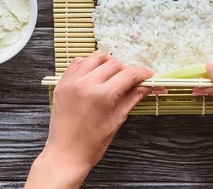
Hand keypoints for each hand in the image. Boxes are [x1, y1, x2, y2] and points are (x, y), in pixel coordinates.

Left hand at [26, 52, 153, 188]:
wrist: (65, 154)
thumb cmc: (92, 143)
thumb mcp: (117, 119)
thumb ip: (134, 97)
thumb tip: (150, 86)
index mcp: (102, 95)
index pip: (128, 74)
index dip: (142, 73)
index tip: (148, 76)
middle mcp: (86, 84)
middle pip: (114, 64)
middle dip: (126, 70)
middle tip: (131, 80)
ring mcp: (72, 82)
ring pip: (96, 57)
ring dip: (108, 63)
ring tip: (113, 75)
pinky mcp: (62, 83)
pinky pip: (78, 62)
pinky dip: (89, 64)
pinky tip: (95, 74)